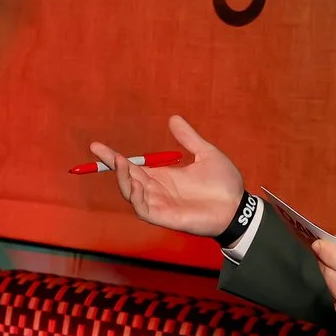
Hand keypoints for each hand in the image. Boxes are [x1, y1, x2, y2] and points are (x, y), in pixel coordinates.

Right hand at [90, 115, 242, 236]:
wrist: (238, 206)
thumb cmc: (225, 184)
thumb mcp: (205, 154)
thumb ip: (188, 138)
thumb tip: (174, 118)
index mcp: (164, 176)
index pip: (133, 165)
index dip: (114, 157)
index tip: (97, 146)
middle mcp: (157, 190)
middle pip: (126, 177)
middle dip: (112, 165)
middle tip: (102, 151)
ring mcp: (159, 204)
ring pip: (130, 192)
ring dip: (122, 179)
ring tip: (120, 163)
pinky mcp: (164, 217)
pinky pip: (142, 209)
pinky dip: (135, 197)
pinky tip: (135, 184)